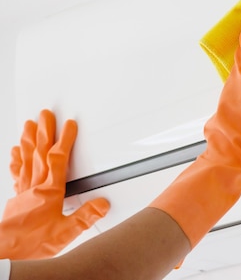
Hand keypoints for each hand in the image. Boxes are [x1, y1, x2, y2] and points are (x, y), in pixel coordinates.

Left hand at [0, 110, 109, 258]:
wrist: (6, 254)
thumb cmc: (30, 244)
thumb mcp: (66, 232)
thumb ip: (86, 216)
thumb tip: (102, 204)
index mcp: (49, 191)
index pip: (58, 159)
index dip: (64, 140)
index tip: (68, 125)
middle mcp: (35, 187)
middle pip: (39, 153)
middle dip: (43, 132)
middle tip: (44, 115)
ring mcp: (23, 192)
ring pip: (26, 160)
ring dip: (28, 141)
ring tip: (28, 126)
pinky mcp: (16, 200)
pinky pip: (17, 174)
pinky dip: (17, 161)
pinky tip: (16, 154)